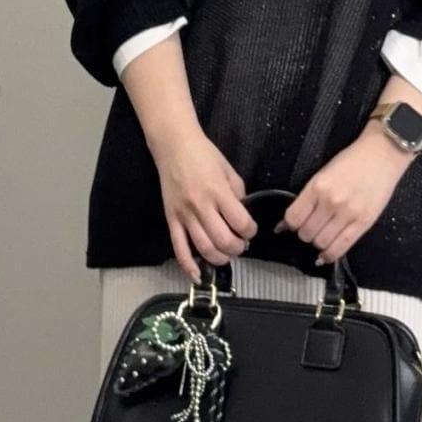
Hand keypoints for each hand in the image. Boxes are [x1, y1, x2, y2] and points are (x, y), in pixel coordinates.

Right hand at [153, 129, 257, 278]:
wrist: (173, 146)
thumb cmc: (204, 155)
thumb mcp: (229, 170)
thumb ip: (238, 194)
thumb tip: (242, 216)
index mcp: (218, 192)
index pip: (241, 223)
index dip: (250, 231)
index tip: (250, 230)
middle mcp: (201, 206)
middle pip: (223, 241)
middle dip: (238, 248)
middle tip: (241, 244)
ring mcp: (184, 215)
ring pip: (204, 249)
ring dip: (220, 258)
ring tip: (227, 254)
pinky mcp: (171, 220)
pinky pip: (179, 248)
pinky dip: (188, 266)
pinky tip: (198, 276)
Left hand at [274, 127, 415, 266]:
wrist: (383, 154)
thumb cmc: (352, 161)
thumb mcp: (323, 174)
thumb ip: (307, 198)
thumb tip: (288, 223)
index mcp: (317, 187)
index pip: (293, 218)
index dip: (289, 225)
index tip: (292, 225)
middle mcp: (331, 202)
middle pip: (306, 233)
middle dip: (305, 234)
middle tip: (311, 228)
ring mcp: (348, 214)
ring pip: (321, 243)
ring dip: (318, 243)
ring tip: (322, 235)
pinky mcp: (364, 223)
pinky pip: (341, 248)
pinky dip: (329, 255)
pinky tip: (325, 255)